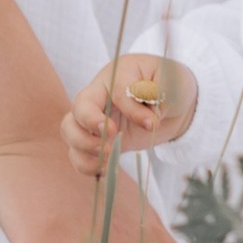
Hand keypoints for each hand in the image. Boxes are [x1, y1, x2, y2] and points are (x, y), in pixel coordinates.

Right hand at [64, 52, 197, 176]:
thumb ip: (160, 95)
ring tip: (107, 156)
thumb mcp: (172, 82)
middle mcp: (100, 95)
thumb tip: (148, 120)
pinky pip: (77, 153)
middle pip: (78, 106)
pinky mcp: (99, 141)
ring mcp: (96, 119)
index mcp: (118, 74)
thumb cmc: (171, 86)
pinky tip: (106, 168)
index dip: (131, 109)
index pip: (116, 90)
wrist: (172, 105)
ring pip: (69, 129)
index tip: (151, 123)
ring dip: (83, 146)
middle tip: (111, 137)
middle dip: (89, 124)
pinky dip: (85, 164)